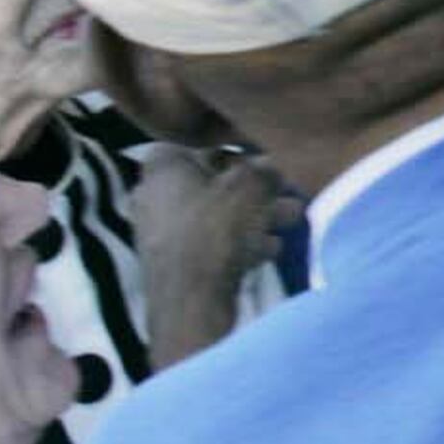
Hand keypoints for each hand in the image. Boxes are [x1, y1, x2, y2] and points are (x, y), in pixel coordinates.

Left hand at [126, 146, 295, 288]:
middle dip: (255, 192)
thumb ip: (265, 169)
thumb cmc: (216, 227)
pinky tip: (270, 250)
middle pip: (214, 184)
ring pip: (215, 216)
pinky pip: (209, 244)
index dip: (239, 152)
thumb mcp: (252, 186)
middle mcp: (152, 194)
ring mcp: (158, 231)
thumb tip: (272, 165)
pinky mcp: (170, 264)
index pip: (204, 145)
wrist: (191, 299)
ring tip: (291, 221)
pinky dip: (238, 243)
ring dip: (254, 218)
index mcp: (162, 165)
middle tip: (289, 196)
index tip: (267, 163)